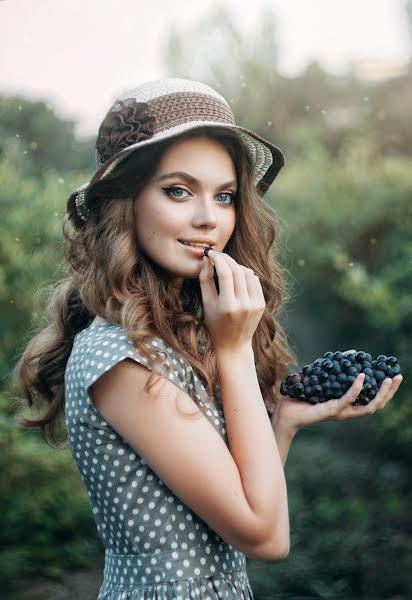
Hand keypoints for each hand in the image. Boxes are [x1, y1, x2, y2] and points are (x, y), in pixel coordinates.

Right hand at [198, 249, 264, 351]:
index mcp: (228, 306)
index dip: (218, 259)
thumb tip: (206, 259)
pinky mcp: (261, 304)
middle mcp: (244, 305)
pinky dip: (245, 274)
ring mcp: (255, 305)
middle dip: (226, 259)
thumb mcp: (206, 303)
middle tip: (217, 255)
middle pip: (237, 270)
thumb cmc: (215, 324)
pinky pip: (254, 281)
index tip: (210, 253)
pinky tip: (237, 277)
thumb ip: (205, 280)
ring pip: (248, 273)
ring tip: (226, 267)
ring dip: (236, 266)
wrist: (233, 344)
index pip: (225, 273)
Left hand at [271, 372, 403, 432]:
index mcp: (346, 405)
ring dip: (381, 393)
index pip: (371, 400)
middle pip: (376, 405)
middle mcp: (347, 410)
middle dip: (390, 392)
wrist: (284, 413)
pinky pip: (348, 399)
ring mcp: (341, 412)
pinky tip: (361, 376)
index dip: (384, 390)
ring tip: (389, 379)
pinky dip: (356, 388)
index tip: (393, 375)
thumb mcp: (319, 379)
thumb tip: (350, 354)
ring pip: (369, 407)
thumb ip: (333, 369)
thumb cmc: (300, 397)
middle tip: (398, 376)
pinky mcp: (332, 410)